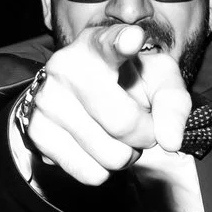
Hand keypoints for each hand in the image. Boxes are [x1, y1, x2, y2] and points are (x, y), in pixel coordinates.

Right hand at [16, 22, 193, 184]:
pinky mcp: (37, 132)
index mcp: (97, 44)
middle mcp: (66, 67)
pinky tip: (96, 146)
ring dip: (125, 155)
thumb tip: (170, 140)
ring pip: (110, 156)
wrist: (82, 93)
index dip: (121, 42)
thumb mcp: (158, 80)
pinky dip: (103, 169)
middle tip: (142, 127)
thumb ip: (174, 104)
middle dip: (145, 136)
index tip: (133, 38)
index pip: (109, 43)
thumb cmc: (127, 82)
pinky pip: (91, 173)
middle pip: (122, 123)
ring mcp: (47, 100)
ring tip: (116, 134)